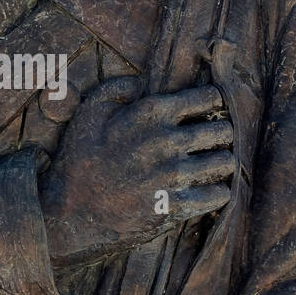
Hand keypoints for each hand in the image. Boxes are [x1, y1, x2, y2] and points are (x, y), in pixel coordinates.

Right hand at [40, 76, 233, 268]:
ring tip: (214, 165)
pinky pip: (219, 195)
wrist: (70, 212)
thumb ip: (116, 88)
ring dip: (223, 162)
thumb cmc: (79, 160)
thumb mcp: (88, 112)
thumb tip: (140, 82)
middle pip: (223, 130)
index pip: (208, 97)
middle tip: (214, 140)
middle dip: (222, 133)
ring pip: (226, 162)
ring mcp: (174, 175)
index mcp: (152, 113)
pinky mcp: (176, 206)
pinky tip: (208, 190)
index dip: (212, 102)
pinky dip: (218, 192)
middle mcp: (168, 141)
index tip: (208, 111)